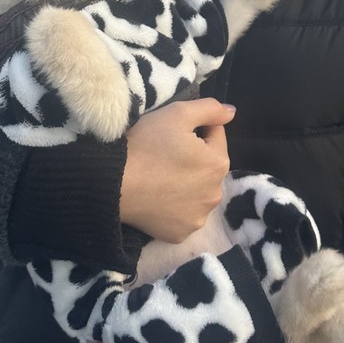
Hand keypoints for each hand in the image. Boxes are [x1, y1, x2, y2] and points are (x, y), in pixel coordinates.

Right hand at [119, 98, 232, 242]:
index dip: (194, 128)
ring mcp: (198, 217)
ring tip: (160, 176)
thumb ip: (210, 109)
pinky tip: (157, 197)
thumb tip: (231, 112)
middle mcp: (215, 194)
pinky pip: (183, 214)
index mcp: (218, 163)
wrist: (112, 184)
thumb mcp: (177, 113)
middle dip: (194, 157)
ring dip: (187, 183)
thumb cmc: (146, 144)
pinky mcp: (180, 234)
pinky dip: (174, 206)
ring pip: (197, 191)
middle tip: (164, 153)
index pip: (214, 135)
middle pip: (208, 166)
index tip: (172, 133)